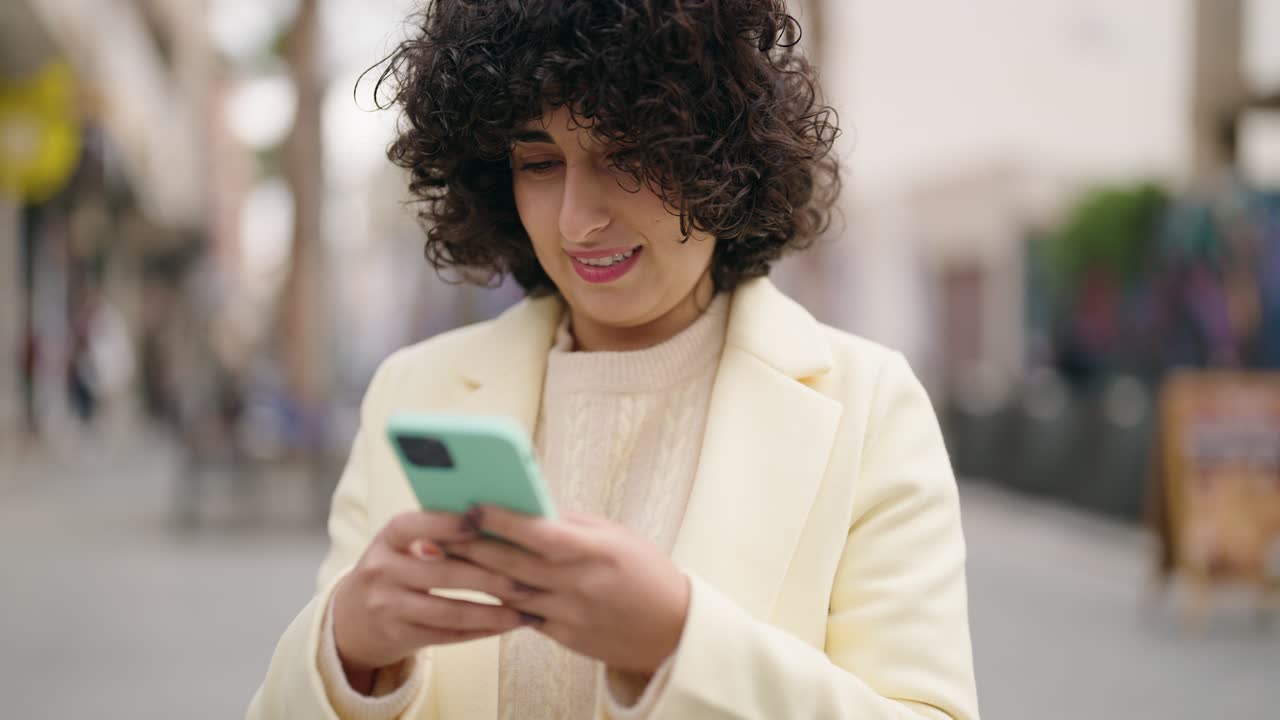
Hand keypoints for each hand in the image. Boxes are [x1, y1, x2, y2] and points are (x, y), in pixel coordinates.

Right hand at [331, 509, 530, 684]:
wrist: (351, 620)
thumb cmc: (395, 569)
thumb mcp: (401, 545)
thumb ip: (436, 533)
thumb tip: (494, 520)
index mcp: (388, 538)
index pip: (414, 525)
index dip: (447, 523)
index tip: (483, 521)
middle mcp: (382, 570)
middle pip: (443, 574)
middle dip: (491, 577)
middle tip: (529, 579)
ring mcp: (387, 606)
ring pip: (450, 611)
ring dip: (494, 612)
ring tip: (528, 610)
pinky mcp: (398, 636)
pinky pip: (448, 635)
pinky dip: (482, 631)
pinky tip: (508, 625)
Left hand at [445, 506, 690, 674]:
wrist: (673, 629)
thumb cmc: (645, 571)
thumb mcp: (615, 536)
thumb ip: (570, 523)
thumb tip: (526, 506)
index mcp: (597, 550)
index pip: (539, 532)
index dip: (502, 519)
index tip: (472, 504)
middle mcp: (580, 584)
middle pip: (513, 563)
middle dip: (472, 545)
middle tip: (439, 529)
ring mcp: (570, 614)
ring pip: (510, 592)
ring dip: (476, 573)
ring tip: (447, 554)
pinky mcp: (565, 636)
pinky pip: (523, 615)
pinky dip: (499, 598)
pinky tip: (478, 584)